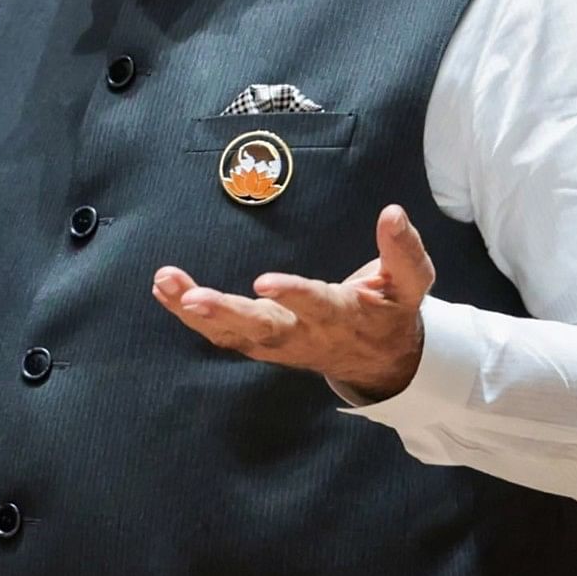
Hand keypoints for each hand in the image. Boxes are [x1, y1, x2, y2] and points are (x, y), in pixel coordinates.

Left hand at [151, 205, 434, 401]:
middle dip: (226, 315)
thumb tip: (393, 213)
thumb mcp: (411, 282)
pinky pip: (222, 334)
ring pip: (234, 334)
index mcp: (342, 315)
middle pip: (262, 329)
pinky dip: (190, 315)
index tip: (263, 282)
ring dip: (196, 314)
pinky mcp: (261, 343)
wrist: (381, 362)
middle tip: (194, 300)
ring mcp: (279, 343)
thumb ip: (403, 250)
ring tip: (165, 285)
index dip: (292, 295)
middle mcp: (305, 333)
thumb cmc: (391, 311)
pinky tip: (166, 291)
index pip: (316, 305)